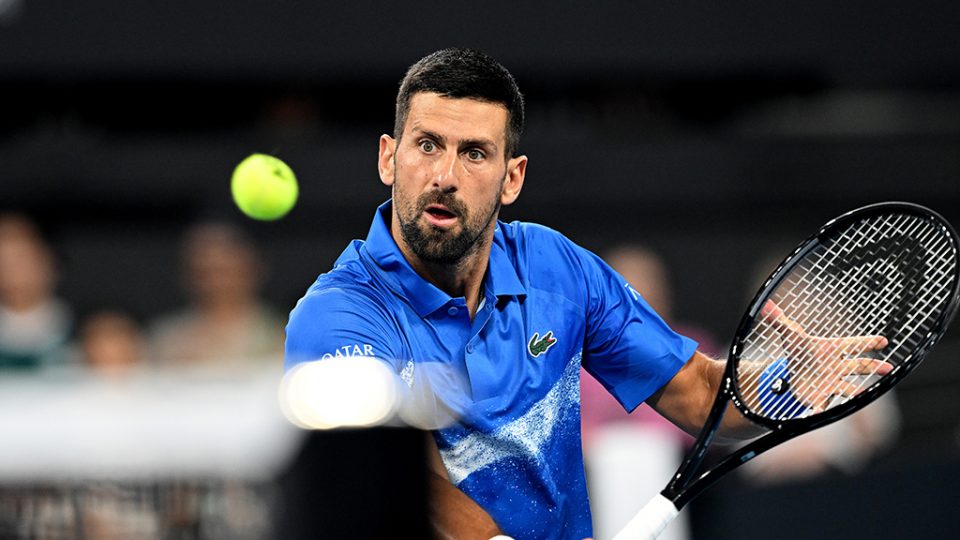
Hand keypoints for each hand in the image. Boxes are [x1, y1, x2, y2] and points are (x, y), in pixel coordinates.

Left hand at [760, 300, 891, 411]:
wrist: (793, 372)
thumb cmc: (800, 351)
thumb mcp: (789, 335)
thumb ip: (779, 320)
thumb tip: (765, 303)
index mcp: (834, 349)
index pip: (854, 344)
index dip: (868, 342)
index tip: (883, 341)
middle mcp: (838, 367)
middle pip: (860, 366)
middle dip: (874, 366)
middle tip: (888, 368)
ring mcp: (832, 383)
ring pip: (849, 388)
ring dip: (854, 392)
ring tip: (860, 395)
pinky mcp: (821, 397)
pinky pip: (823, 404)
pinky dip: (820, 409)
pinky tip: (817, 413)